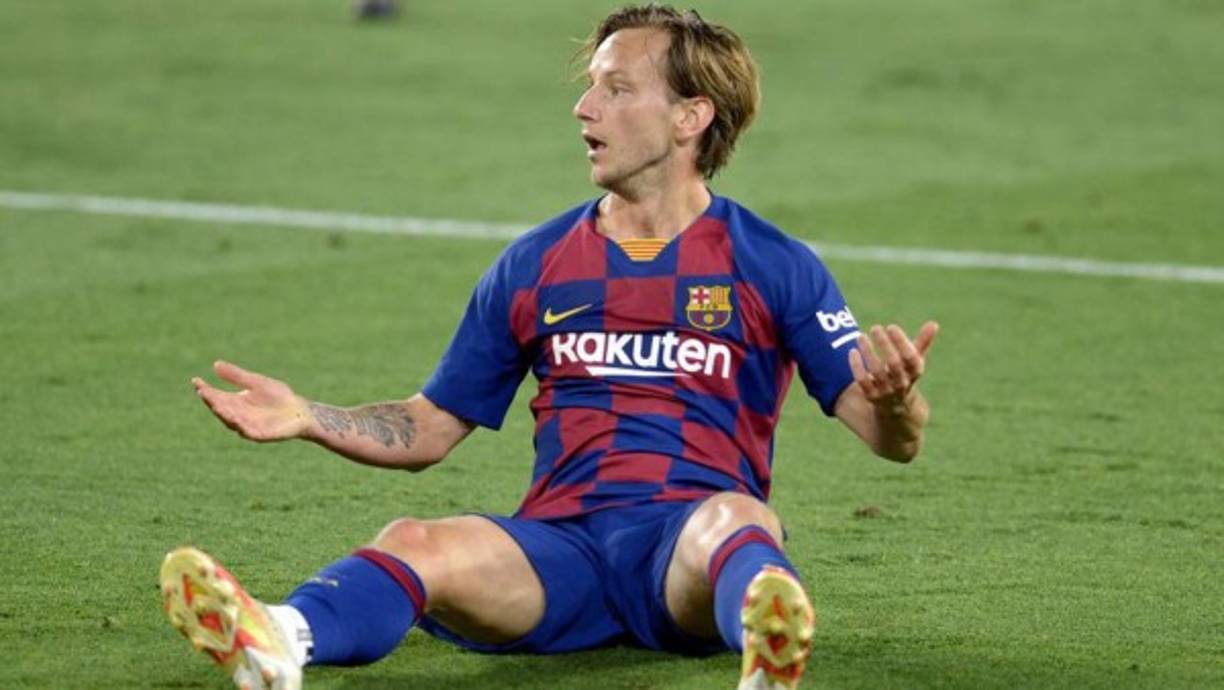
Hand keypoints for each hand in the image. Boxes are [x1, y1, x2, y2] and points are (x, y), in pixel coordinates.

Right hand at [192, 361, 311, 441]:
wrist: (300, 411)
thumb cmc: (279, 396)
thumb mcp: (256, 382)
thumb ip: (237, 376)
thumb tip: (215, 365)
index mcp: (235, 402)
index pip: (216, 396)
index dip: (205, 390)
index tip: (196, 381)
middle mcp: (238, 415)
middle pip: (221, 409)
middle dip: (212, 401)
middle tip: (204, 392)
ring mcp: (248, 426)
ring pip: (231, 421)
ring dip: (224, 414)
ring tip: (216, 404)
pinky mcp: (261, 435)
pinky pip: (248, 432)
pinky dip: (241, 427)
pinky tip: (236, 420)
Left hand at [848, 321, 938, 414]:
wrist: (895, 407)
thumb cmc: (905, 375)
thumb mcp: (915, 361)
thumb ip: (923, 342)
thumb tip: (933, 324)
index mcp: (914, 372)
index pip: (911, 357)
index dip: (901, 342)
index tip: (891, 327)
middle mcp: (902, 383)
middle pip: (894, 363)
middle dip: (884, 344)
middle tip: (875, 328)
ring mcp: (886, 391)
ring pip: (876, 371)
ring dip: (868, 352)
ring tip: (861, 336)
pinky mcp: (871, 396)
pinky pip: (862, 381)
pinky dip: (857, 366)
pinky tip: (853, 351)